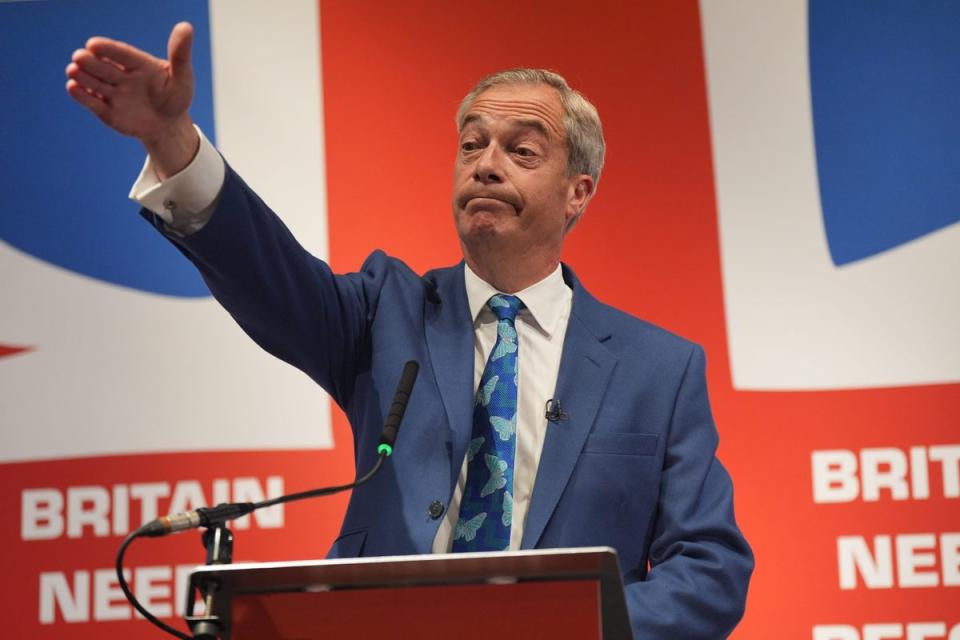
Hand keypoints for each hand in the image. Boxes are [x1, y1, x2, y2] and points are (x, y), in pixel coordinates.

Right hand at [66, 22, 198, 178]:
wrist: (169, 126)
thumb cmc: (176, 97)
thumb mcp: (182, 76)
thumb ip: (180, 54)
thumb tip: (186, 26)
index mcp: (137, 63)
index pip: (121, 54)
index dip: (108, 49)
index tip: (93, 44)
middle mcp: (121, 76)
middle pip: (103, 67)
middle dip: (90, 62)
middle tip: (79, 57)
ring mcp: (112, 92)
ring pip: (94, 83)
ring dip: (82, 76)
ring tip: (73, 70)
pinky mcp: (106, 110)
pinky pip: (93, 103)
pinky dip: (82, 96)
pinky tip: (72, 88)